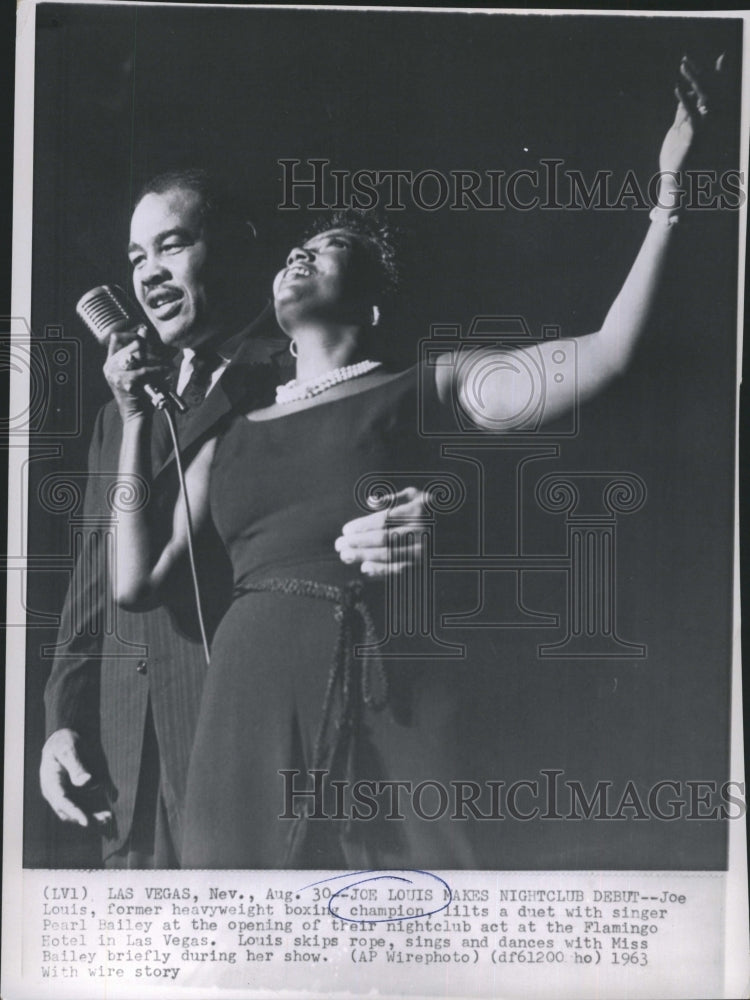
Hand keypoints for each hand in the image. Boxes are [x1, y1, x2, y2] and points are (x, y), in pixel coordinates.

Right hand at [39, 729, 110, 827]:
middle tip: (105, 818)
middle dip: (87, 817)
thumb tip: (86, 782)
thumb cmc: (64, 740)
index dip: (73, 812)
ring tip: (109, 817)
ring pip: (81, 810)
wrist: (69, 735)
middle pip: (71, 811)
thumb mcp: (68, 749)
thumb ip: (75, 765)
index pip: (61, 802)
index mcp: (51, 783)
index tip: (85, 821)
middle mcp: (59, 792)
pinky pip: (90, 802)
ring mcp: (70, 792)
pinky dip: (99, 807)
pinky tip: (110, 806)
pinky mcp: (81, 790)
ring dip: (94, 816)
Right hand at [103, 328, 169, 421]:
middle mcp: (110, 366)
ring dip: (159, 359)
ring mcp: (116, 374)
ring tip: (168, 364)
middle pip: (133, 344)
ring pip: (141, 355)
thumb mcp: (137, 370)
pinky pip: (146, 370)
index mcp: (110, 362)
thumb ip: (139, 353)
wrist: (136, 416)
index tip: (145, 335)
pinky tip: (167, 371)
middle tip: (165, 355)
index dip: (132, 334)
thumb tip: (144, 330)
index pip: (116, 338)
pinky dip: (160, 370)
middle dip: (153, 349)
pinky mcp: (126, 383)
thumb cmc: (139, 393)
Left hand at [335, 487, 429, 576]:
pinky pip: (400, 570)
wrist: (463, 531)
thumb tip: (370, 501)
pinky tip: (365, 569)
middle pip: (382, 539)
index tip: (345, 530)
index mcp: (416, 511)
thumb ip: (394, 497)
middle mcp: (420, 531)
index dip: (362, 526)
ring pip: (388, 555)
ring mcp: (423, 550)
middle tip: (339, 545)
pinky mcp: (424, 566)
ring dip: (363, 557)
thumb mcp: (418, 496)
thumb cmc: (434, 510)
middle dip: (358, 542)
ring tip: (345, 556)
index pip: (383, 520)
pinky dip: (381, 571)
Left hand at [658, 54, 724, 181]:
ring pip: (705, 98)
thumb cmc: (677, 156)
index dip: (715, 73)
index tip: (719, 57)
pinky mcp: (695, 137)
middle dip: (699, 72)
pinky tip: (677, 88)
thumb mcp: (680, 128)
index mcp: (707, 119)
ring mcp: (705, 129)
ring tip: (682, 66)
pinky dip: (685, 100)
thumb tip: (684, 93)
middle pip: (710, 90)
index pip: (713, 91)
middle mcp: (710, 122)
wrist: (676, 182)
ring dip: (694, 80)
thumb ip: (683, 110)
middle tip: (685, 58)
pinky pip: (693, 115)